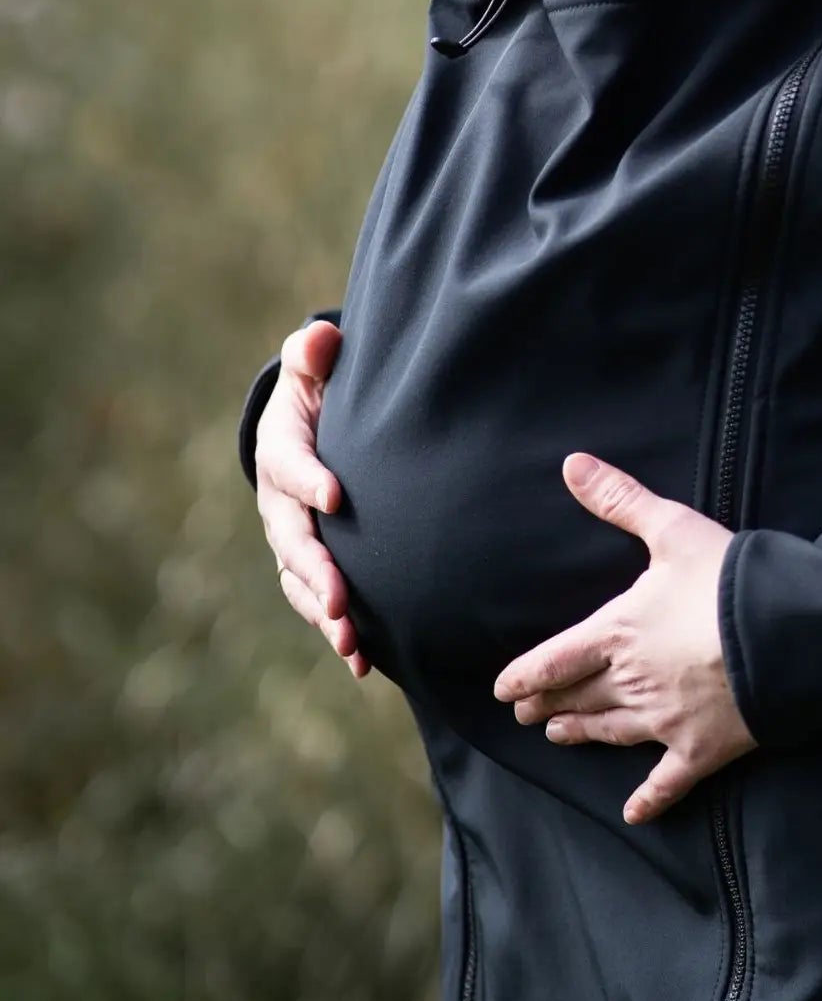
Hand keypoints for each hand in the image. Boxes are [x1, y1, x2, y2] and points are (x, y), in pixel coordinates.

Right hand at [253, 319, 369, 677]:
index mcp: (279, 448)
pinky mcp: (313, 565)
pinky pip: (318, 601)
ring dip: (324, 613)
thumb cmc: (323, 387)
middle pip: (291, 540)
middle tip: (341, 599)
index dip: (307, 479)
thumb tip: (319, 338)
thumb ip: (315, 352)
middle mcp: (279, 502)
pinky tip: (364, 662)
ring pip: (301, 582)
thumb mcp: (315, 363)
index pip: (288, 464)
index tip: (335, 496)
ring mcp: (292, 538)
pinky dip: (338, 632)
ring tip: (350, 642)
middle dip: (315, 570)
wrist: (316, 424)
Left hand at [493, 454, 756, 824]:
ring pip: (611, 733)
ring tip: (561, 737)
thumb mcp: (671, 528)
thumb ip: (620, 499)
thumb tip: (572, 464)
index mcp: (617, 632)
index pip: (556, 659)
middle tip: (526, 716)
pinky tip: (634, 813)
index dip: (526, 675)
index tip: (504, 689)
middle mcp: (631, 682)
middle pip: (578, 698)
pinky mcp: (702, 748)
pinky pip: (668, 781)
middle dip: (549, 705)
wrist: (784, 633)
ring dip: (583, 735)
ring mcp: (665, 721)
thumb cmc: (726, 578)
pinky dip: (649, 798)